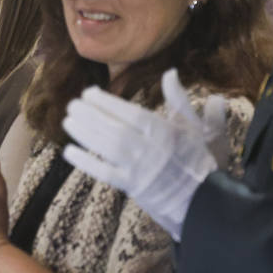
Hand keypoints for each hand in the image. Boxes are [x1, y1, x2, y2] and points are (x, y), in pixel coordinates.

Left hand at [61, 69, 222, 239]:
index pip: (132, 115)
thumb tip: (171, 72)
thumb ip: (180, 100)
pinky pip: (105, 173)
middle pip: (116, 130)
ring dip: (85, 134)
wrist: (203, 200)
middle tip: (72, 105)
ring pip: (108, 149)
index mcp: (167, 133)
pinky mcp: (133, 187)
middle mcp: (152, 150)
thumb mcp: (197, 127)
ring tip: (68, 121)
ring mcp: (141, 170)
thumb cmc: (199, 160)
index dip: (108, 103)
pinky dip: (86, 163)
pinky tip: (69, 151)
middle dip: (91, 116)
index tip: (89, 92)